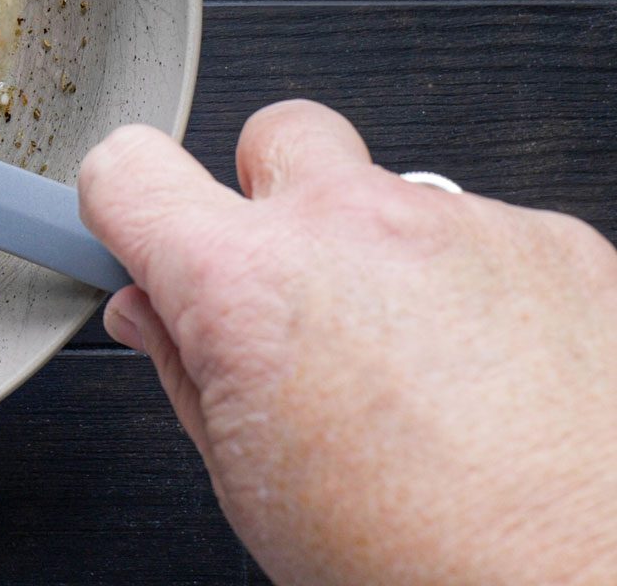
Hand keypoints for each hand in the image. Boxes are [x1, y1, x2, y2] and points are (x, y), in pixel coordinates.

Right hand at [79, 100, 616, 585]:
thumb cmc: (430, 563)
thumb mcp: (251, 485)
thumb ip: (188, 371)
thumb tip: (157, 317)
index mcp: (248, 284)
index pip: (127, 168)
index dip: (120, 201)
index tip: (132, 227)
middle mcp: (355, 225)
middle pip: (273, 138)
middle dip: (266, 201)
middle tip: (289, 297)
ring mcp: (464, 223)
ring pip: (390, 195)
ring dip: (383, 258)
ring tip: (415, 374)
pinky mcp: (559, 242)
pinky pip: (485, 233)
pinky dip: (475, 288)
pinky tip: (488, 379)